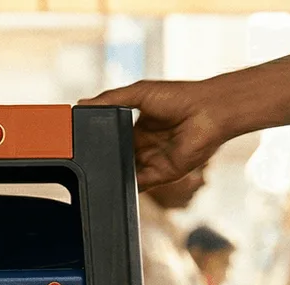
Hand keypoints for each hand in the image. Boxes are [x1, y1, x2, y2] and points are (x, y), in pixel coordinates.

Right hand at [82, 79, 232, 188]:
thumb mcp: (139, 92)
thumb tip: (82, 103)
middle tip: (85, 160)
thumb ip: (110, 99)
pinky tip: (114, 181)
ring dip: (114, 174)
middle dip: (105, 160)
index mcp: (139, 126)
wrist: (209, 111)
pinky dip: (127, 186)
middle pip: (118, 158)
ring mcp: (153, 161)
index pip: (113, 138)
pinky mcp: (163, 174)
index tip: (80, 143)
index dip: (99, 141)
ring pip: (127, 173)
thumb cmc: (181, 96)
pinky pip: (140, 184)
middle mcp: (145, 145)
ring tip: (96, 171)